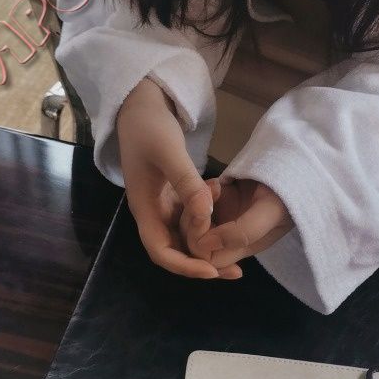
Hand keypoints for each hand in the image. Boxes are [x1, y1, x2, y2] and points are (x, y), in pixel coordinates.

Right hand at [117, 79, 241, 279]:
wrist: (141, 106)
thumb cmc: (149, 128)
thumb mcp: (169, 151)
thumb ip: (187, 182)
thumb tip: (206, 212)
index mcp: (144, 209)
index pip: (161, 252)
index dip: (185, 266)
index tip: (213, 271)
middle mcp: (153, 213)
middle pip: (175, 250)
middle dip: (203, 262)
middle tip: (236, 270)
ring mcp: (163, 205)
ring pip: (186, 235)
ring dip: (209, 241)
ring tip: (237, 242)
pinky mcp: (173, 195)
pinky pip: (192, 216)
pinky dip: (209, 216)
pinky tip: (222, 199)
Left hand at [194, 178, 293, 268]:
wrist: (297, 166)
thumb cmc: (288, 194)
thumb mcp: (269, 216)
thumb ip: (240, 233)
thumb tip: (203, 246)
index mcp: (240, 246)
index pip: (206, 258)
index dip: (198, 242)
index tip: (202, 219)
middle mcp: (229, 234)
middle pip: (195, 239)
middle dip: (192, 219)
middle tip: (203, 198)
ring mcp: (224, 215)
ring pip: (194, 220)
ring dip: (196, 203)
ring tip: (214, 185)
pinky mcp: (222, 197)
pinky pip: (200, 201)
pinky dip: (202, 191)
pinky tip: (216, 182)